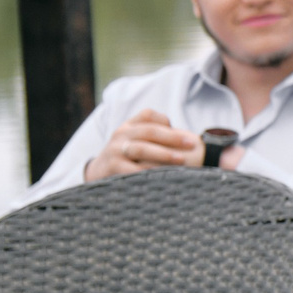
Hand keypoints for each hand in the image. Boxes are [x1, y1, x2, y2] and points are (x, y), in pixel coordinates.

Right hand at [85, 108, 201, 179]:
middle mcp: (121, 134)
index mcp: (129, 126)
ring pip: (141, 148)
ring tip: (181, 160)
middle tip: (193, 145)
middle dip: (173, 137)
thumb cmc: (129, 157)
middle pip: (149, 130)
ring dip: (163, 154)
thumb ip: (159, 137)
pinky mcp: (112, 167)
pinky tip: (164, 176)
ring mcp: (114, 150)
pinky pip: (133, 169)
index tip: (186, 133)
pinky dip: (150, 172)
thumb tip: (195, 139)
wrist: (97, 173)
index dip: (166, 121)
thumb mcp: (138, 141)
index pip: (148, 115)